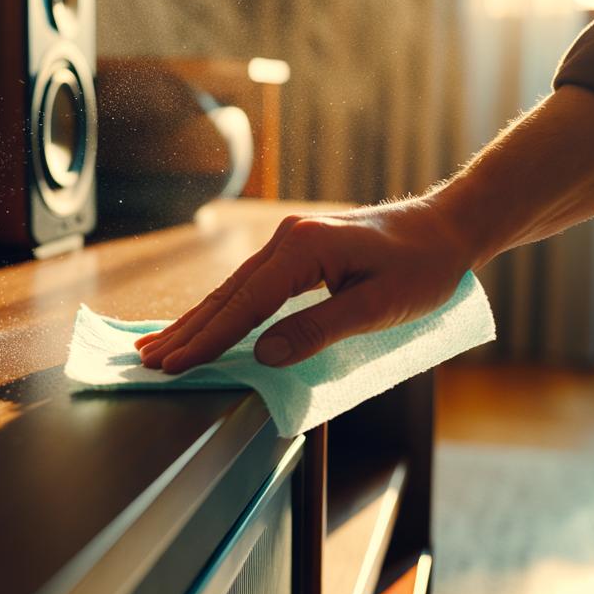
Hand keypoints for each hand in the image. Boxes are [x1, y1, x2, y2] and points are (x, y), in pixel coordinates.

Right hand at [135, 199, 474, 372]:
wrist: (445, 229)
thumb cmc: (423, 269)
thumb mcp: (378, 307)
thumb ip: (319, 330)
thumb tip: (266, 355)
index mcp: (304, 248)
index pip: (246, 303)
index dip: (209, 339)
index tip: (176, 364)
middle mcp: (288, 239)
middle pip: (228, 294)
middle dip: (188, 331)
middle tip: (149, 361)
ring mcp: (289, 241)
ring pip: (233, 288)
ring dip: (198, 320)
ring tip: (161, 346)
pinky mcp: (296, 250)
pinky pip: (249, 285)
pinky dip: (222, 308)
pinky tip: (204, 323)